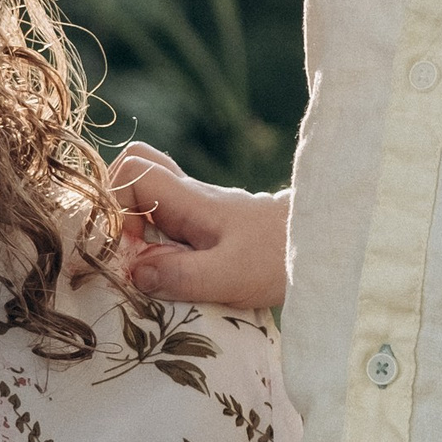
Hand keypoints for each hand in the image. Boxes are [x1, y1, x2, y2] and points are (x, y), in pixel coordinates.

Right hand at [110, 143, 289, 312]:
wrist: (323, 245)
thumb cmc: (279, 257)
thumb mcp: (230, 275)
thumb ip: (181, 275)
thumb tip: (135, 271)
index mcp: (190, 199)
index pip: (133, 171)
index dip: (117, 206)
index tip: (131, 246)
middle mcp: (189, 195)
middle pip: (136, 167)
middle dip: (117, 204)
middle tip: (128, 248)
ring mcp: (198, 206)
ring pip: (148, 191)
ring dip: (135, 225)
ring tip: (147, 265)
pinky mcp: (207, 223)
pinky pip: (165, 213)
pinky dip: (155, 236)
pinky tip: (169, 270)